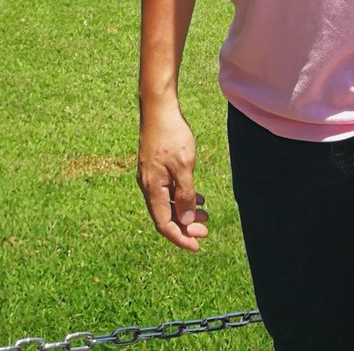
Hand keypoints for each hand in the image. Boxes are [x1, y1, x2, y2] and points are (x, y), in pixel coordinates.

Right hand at [137, 105, 209, 251]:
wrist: (159, 108)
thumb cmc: (172, 135)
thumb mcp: (184, 167)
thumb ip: (185, 195)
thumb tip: (185, 220)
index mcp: (152, 189)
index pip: (164, 224)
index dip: (180, 237)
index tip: (196, 246)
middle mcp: (147, 185)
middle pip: (165, 215)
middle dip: (186, 225)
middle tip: (206, 230)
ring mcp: (150, 176)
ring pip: (167, 203)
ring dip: (185, 211)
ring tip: (205, 213)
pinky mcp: (154, 167)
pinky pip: (167, 190)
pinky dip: (181, 196)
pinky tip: (197, 195)